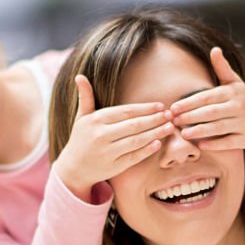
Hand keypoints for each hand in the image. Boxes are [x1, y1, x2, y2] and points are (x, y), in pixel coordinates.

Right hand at [53, 75, 174, 199]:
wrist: (73, 168)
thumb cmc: (81, 139)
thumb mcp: (81, 117)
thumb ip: (85, 97)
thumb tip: (79, 76)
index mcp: (96, 120)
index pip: (126, 111)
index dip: (145, 108)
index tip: (161, 106)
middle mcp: (101, 135)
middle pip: (134, 125)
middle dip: (154, 119)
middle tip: (170, 115)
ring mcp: (108, 152)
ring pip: (136, 140)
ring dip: (156, 133)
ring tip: (170, 127)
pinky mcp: (114, 166)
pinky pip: (134, 157)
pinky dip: (147, 150)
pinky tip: (158, 143)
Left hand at [170, 47, 244, 150]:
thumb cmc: (241, 98)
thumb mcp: (233, 82)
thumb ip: (222, 67)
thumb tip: (215, 49)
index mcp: (232, 92)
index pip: (207, 97)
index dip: (190, 103)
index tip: (173, 108)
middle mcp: (238, 107)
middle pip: (212, 112)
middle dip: (191, 116)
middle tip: (173, 120)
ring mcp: (243, 124)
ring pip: (219, 128)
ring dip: (200, 131)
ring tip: (184, 134)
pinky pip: (229, 142)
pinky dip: (215, 144)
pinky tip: (201, 145)